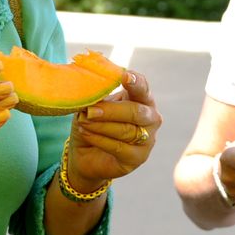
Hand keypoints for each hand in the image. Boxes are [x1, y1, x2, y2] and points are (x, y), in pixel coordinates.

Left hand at [64, 70, 160, 189]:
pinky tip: (86, 133)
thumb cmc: (92, 124)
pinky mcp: (138, 157)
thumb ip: (97, 96)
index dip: (135, 82)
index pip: (142, 88)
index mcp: (141, 99)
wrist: (86, 155)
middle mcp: (150, 118)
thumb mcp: (92, 106)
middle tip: (90, 111)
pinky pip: (119, 147)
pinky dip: (100, 139)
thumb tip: (93, 85)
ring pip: (126, 130)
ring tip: (83, 122)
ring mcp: (148, 139)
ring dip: (100, 126)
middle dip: (111, 111)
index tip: (125, 76)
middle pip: (135, 111)